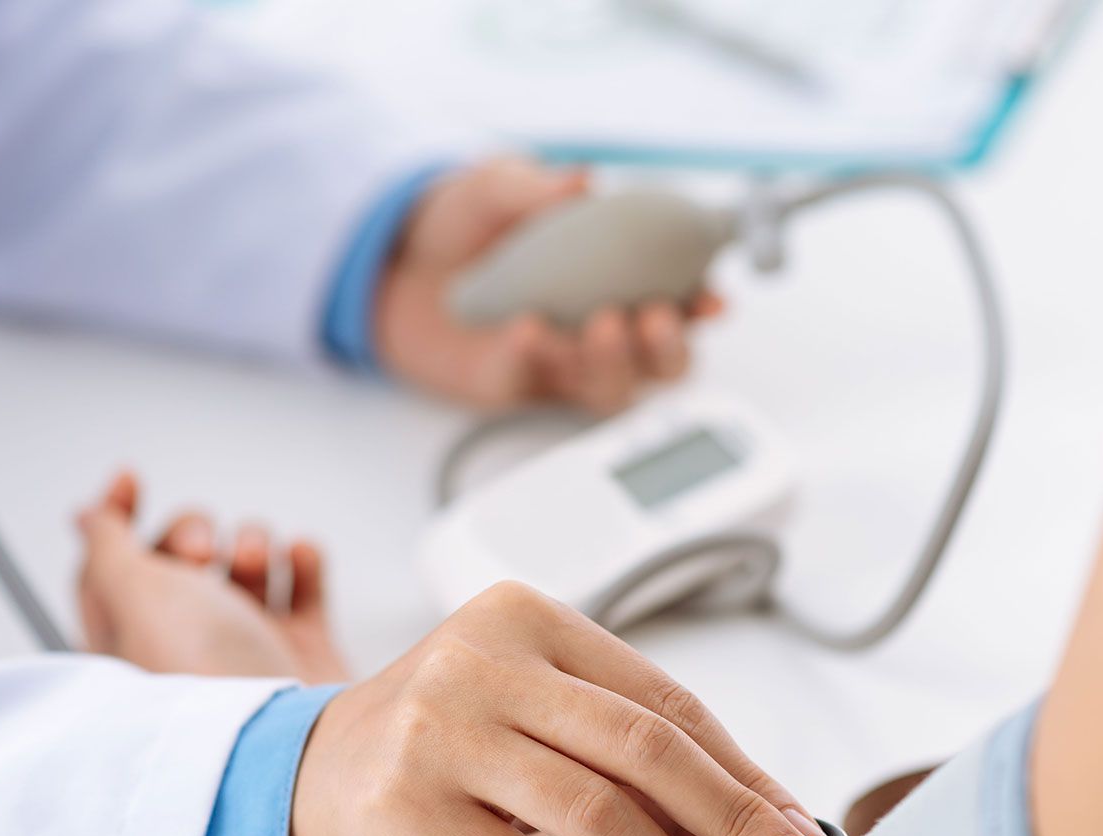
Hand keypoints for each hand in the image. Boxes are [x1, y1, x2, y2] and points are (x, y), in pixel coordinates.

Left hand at [76, 471, 348, 682]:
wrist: (292, 741)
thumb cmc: (206, 675)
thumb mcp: (134, 593)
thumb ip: (107, 546)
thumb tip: (85, 518)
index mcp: (128, 643)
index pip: (106, 570)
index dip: (114, 519)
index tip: (130, 481)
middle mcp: (185, 649)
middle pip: (180, 560)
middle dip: (191, 535)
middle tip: (200, 554)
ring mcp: (247, 651)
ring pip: (243, 566)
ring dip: (250, 542)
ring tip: (255, 560)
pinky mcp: (301, 653)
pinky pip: (301, 585)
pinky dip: (301, 562)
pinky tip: (297, 556)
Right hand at [289, 581, 832, 835]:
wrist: (301, 780)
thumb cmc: (437, 745)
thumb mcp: (525, 710)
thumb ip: (618, 739)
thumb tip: (760, 812)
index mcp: (525, 618)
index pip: (661, 701)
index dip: (741, 772)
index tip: (798, 832)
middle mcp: (479, 660)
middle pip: (642, 749)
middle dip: (735, 823)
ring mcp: (436, 732)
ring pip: (595, 814)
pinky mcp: (406, 809)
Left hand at [376, 156, 723, 415]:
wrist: (390, 263)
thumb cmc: (459, 223)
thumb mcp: (494, 186)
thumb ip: (535, 184)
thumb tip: (581, 179)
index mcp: (615, 275)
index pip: (679, 298)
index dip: (704, 305)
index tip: (712, 299)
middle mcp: (596, 324)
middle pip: (660, 362)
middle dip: (668, 348)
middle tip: (653, 319)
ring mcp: (558, 360)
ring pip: (611, 388)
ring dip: (614, 363)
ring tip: (598, 326)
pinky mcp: (512, 383)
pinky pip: (533, 384)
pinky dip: (534, 359)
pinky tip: (524, 330)